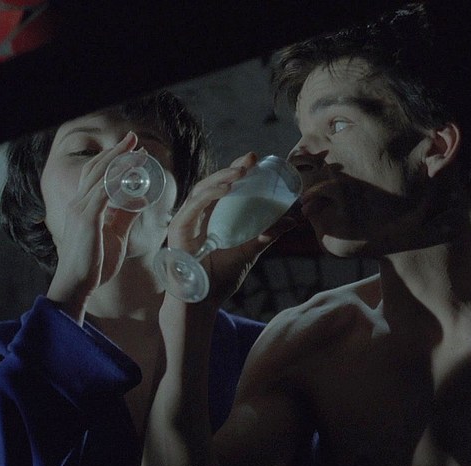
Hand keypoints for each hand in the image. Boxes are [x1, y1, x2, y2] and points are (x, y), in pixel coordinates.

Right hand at [46, 132, 141, 320]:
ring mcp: (80, 209)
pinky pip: (102, 193)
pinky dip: (116, 180)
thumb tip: (140, 202)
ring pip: (100, 176)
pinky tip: (130, 172)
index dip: (112, 159)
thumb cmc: (94, 264)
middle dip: (116, 151)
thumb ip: (125, 216)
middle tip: (133, 138)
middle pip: (96, 168)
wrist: (77, 284)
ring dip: (119, 161)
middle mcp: (78, 203)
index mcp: (83, 206)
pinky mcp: (87, 219)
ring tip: (136, 150)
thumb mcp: (116, 235)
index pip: (95, 174)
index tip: (130, 148)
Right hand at [166, 152, 297, 304]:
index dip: (237, 170)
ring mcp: (186, 220)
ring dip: (222, 178)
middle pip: (213, 183)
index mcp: (212, 216)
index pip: (224, 186)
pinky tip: (224, 188)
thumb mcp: (249, 251)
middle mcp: (198, 214)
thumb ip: (267, 235)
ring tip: (241, 171)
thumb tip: (292, 220)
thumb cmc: (220, 278)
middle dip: (232, 168)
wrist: (202, 302)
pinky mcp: (178, 229)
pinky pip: (193, 206)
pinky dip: (209, 195)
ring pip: (202, 190)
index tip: (255, 159)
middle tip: (251, 158)